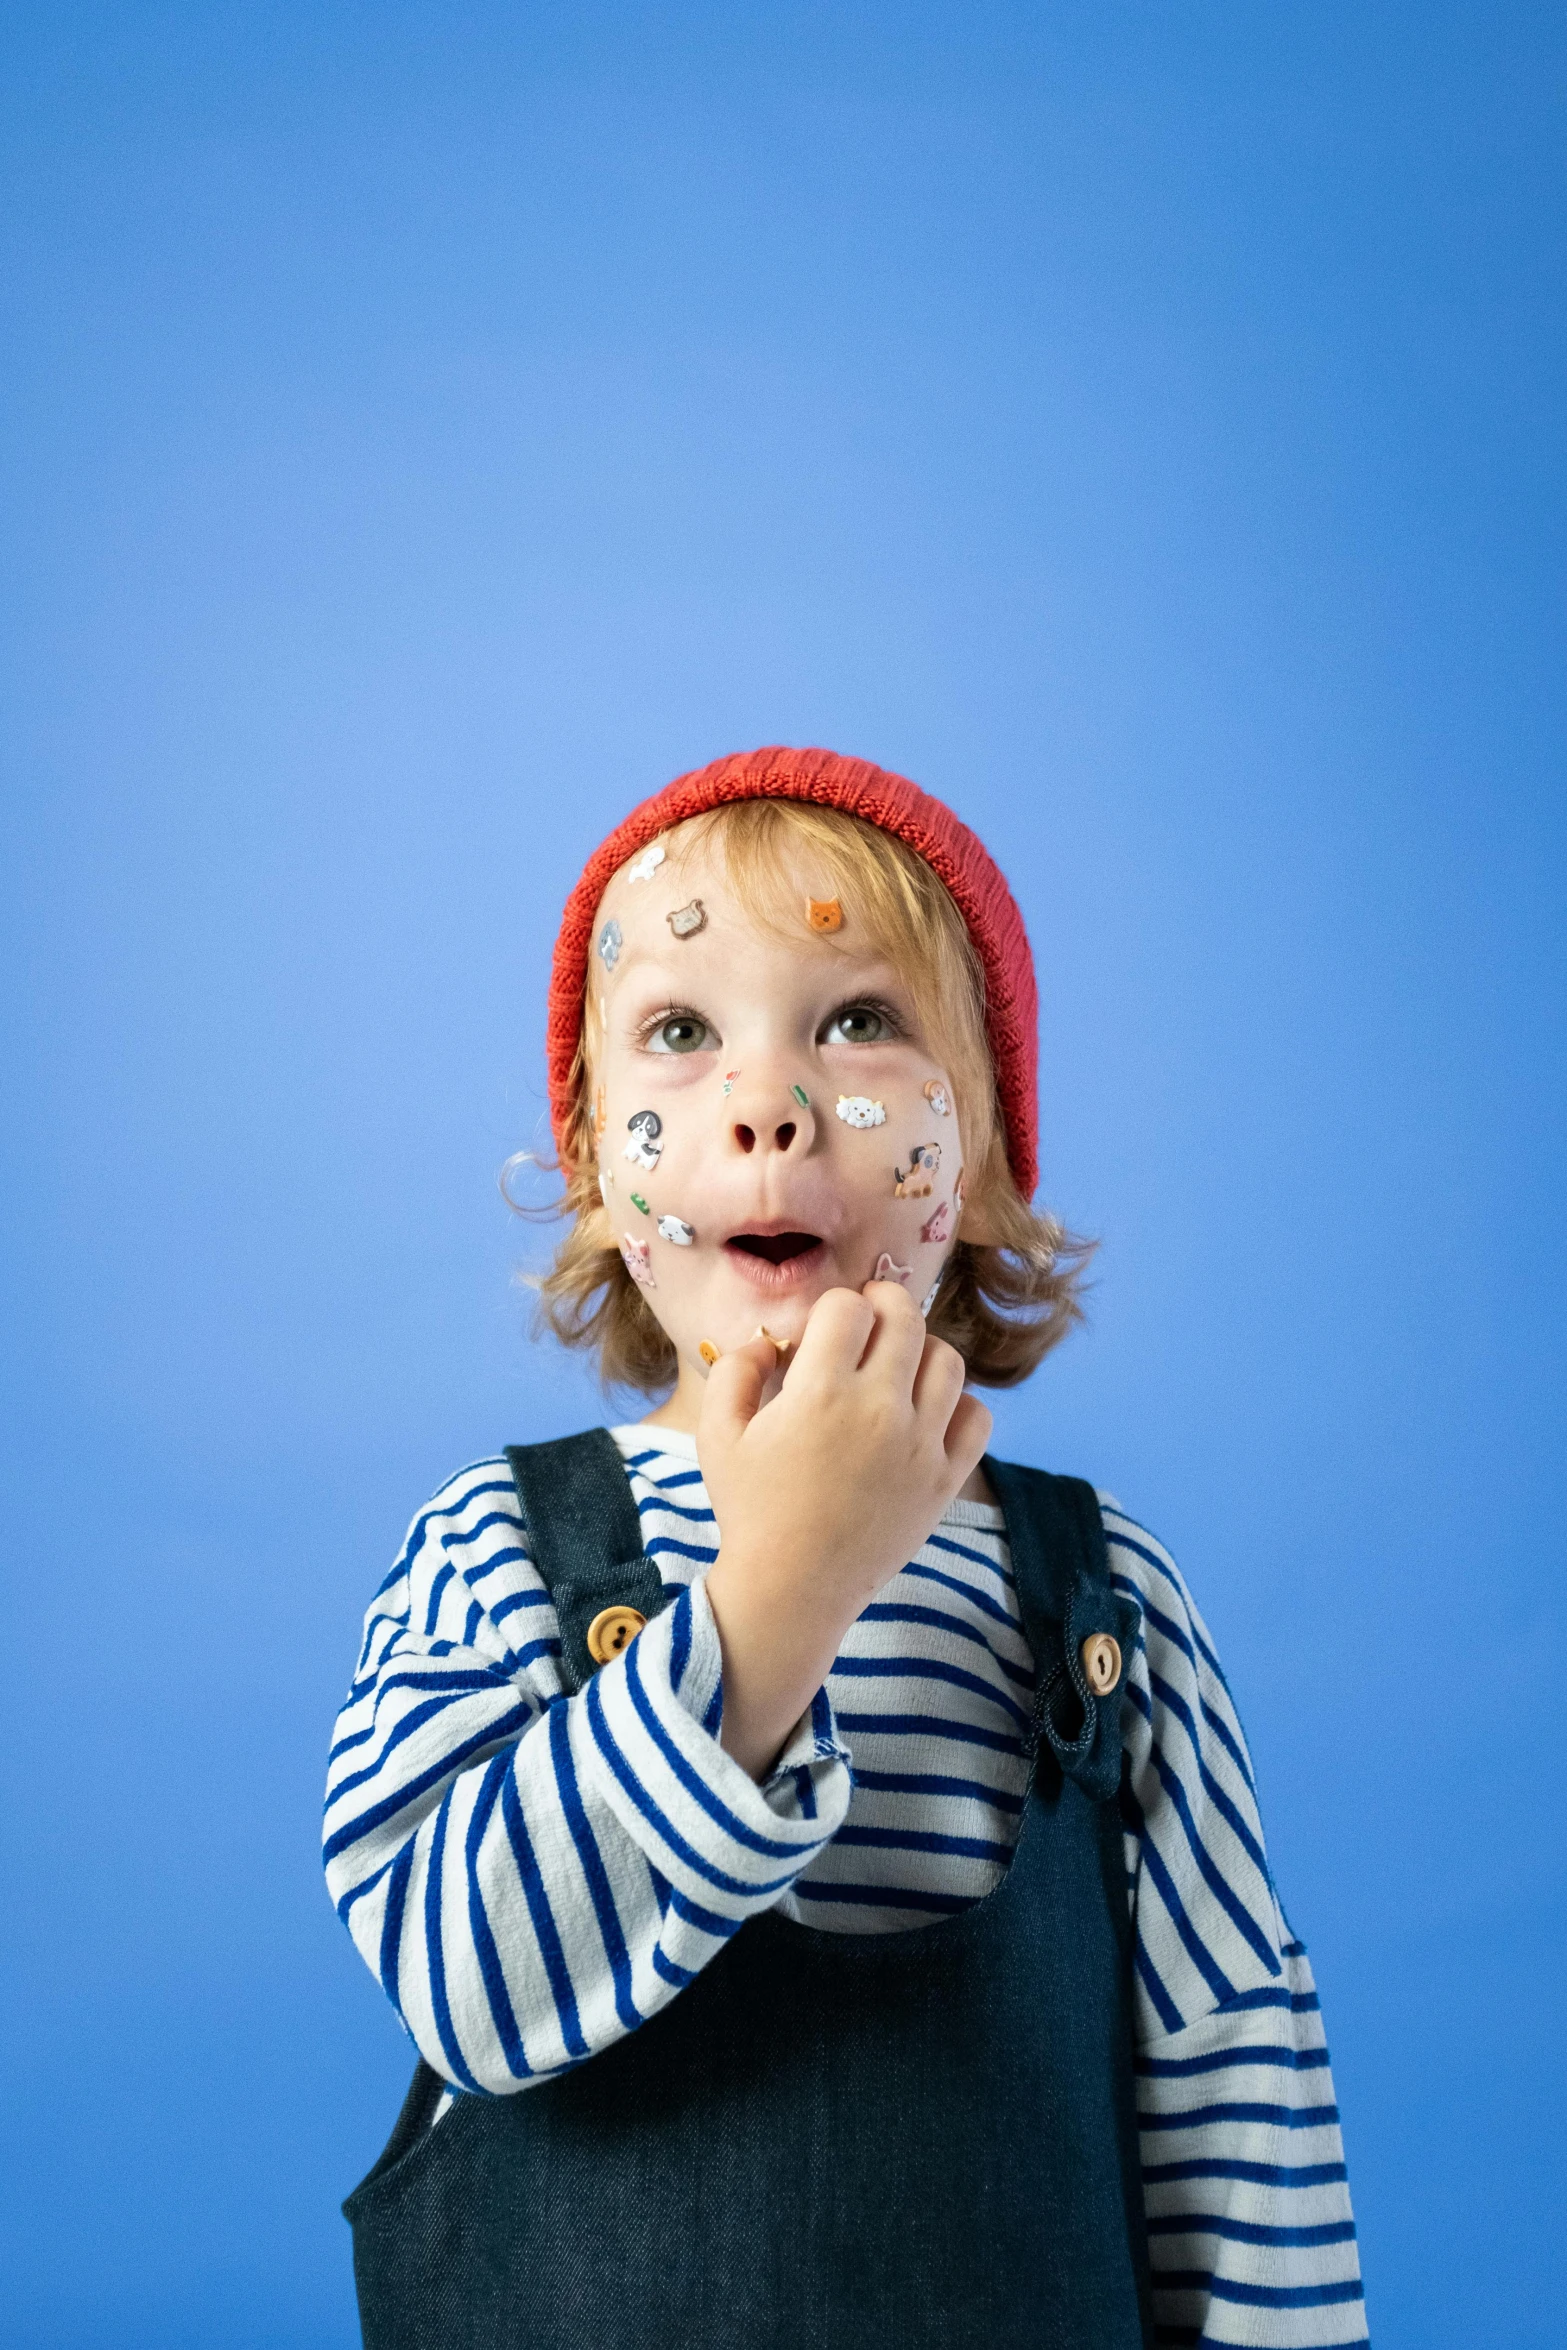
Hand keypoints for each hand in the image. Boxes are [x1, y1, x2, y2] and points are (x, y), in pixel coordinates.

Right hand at [697, 1281, 991, 1777]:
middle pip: (905, 1318)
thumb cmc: (751, 1510)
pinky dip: (959, 1404)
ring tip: (897, 1365)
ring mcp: (920, 1446)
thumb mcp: (717, 1434)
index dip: (833, 1308)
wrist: (793, 1589)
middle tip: (867, 1321)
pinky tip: (927, 1412)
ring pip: (948, 1360)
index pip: (848, 1307)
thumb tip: (771, 1340)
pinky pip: (976, 1418)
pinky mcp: (945, 1479)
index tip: (822, 1331)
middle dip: (883, 1305)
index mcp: (820, 1393)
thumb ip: (737, 1370)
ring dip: (921, 1349)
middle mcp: (878, 1411)